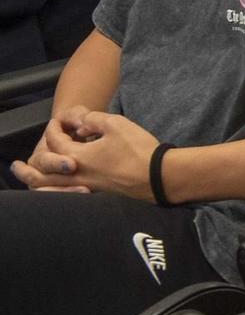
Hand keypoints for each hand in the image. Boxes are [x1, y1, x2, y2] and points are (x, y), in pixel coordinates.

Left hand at [14, 110, 157, 198]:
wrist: (159, 176)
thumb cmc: (138, 149)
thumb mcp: (116, 124)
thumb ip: (93, 120)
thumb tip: (81, 126)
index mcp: (76, 157)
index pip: (55, 141)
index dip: (54, 128)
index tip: (57, 121)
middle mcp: (75, 175)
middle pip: (42, 172)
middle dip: (30, 165)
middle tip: (16, 165)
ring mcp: (85, 187)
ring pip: (50, 188)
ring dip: (35, 183)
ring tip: (28, 183)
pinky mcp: (96, 195)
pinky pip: (64, 194)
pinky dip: (52, 192)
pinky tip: (56, 188)